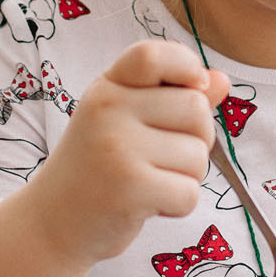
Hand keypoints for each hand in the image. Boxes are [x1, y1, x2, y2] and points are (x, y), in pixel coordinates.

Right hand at [20, 41, 228, 269]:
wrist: (52, 222)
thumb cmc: (98, 167)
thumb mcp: (127, 120)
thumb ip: (175, 97)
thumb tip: (223, 80)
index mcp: (108, 87)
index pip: (153, 55)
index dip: (187, 67)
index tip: (194, 88)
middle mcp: (108, 109)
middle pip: (197, 110)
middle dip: (195, 139)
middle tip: (161, 158)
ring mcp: (118, 148)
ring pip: (198, 156)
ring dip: (185, 177)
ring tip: (148, 182)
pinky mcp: (129, 188)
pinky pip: (189, 192)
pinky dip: (177, 205)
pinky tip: (147, 205)